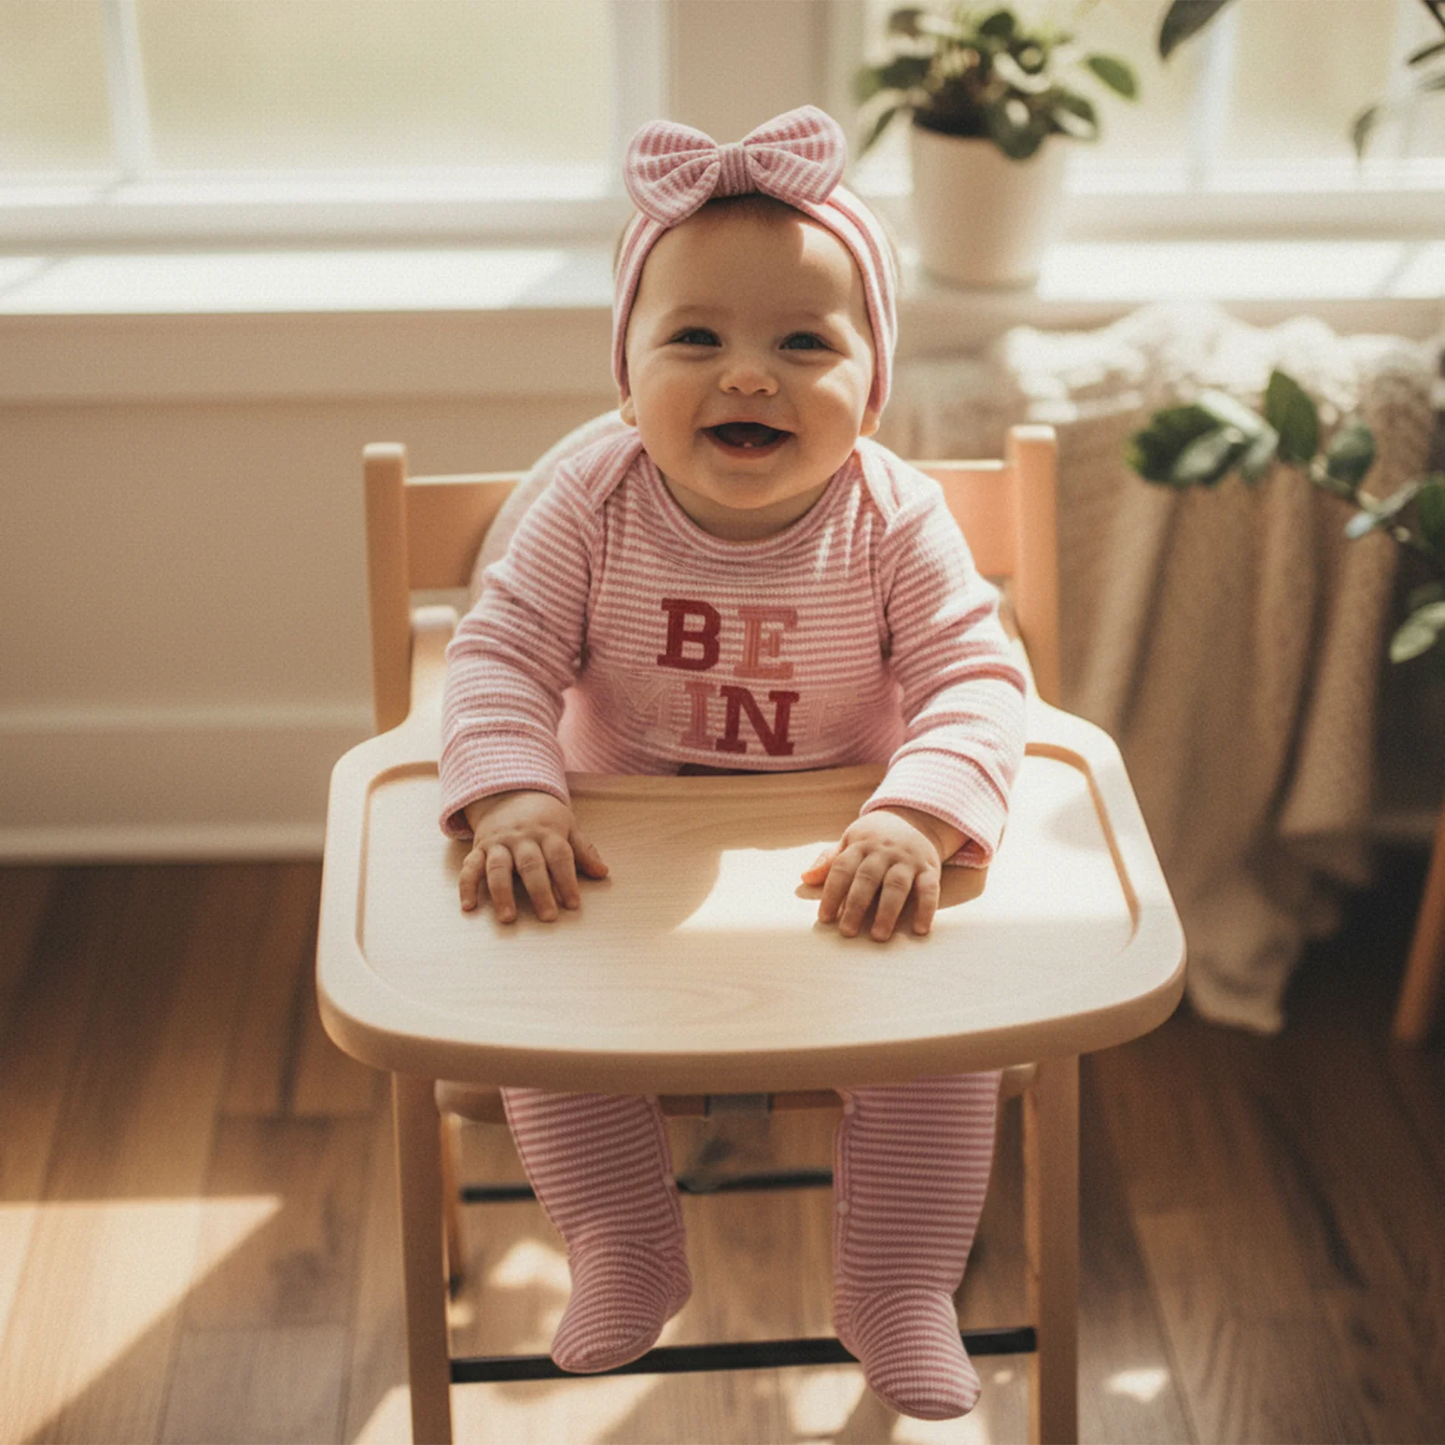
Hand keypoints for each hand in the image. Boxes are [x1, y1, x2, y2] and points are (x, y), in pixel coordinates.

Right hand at [459, 791, 607, 922]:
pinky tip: (469, 907)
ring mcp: (498, 843)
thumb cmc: (544, 817)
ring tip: (508, 918)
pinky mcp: (479, 848)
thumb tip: (602, 872)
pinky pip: (470, 867)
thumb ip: (583, 850)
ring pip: (498, 868)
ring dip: (502, 893)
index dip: (567, 881)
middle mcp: (522, 838)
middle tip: (548, 917)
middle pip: (531, 865)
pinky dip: (467, 886)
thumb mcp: (568, 826)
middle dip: (540, 892)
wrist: (508, 792)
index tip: (573, 904)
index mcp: (548, 832)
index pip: (560, 857)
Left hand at [800, 806, 961, 940]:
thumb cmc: (874, 838)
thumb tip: (806, 878)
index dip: (832, 893)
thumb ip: (829, 861)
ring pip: (896, 885)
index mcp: (860, 845)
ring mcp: (907, 860)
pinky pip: (930, 889)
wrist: (914, 818)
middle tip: (847, 932)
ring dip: (887, 912)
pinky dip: (926, 909)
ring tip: (878, 936)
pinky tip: (919, 929)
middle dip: (856, 906)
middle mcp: (883, 852)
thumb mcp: (850, 842)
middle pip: (867, 879)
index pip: (842, 869)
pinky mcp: (929, 868)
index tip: (824, 918)